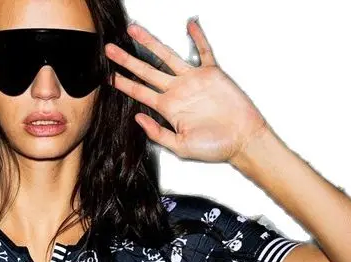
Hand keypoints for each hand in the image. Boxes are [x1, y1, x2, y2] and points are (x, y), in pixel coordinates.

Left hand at [106, 19, 269, 163]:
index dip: (124, 83)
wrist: (242, 140)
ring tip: (134, 30)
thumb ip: (158, 133)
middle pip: (147, 70)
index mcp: (168, 109)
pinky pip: (203, 51)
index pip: (140, 92)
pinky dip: (197, 37)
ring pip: (167, 56)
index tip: (108, 76)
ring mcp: (193, 80)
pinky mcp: (211, 73)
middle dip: (127, 59)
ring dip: (150, 42)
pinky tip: (189, 25)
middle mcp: (178, 92)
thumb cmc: (215, 147)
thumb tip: (138, 118)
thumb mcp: (180, 147)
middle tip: (110, 49)